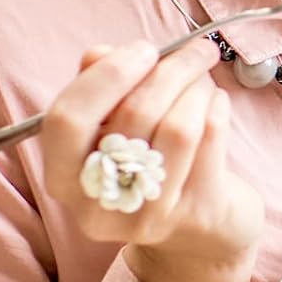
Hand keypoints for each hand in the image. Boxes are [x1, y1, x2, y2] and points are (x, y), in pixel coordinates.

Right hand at [41, 37, 263, 281]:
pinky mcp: (196, 213)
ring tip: (203, 76)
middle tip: (193, 49)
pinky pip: (211, 138)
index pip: (67, 120)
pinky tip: (215, 101)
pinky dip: (217, 106)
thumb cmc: (148, 163)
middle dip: (169, 70)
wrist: (198, 232)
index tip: (143, 49)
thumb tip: (99, 54)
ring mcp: (148, 215)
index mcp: (64, 178)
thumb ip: (98, 87)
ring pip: (178, 126)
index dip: (107, 75)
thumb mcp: (112, 126)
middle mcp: (98, 205)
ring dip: (196, 87)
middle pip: (133, 115)